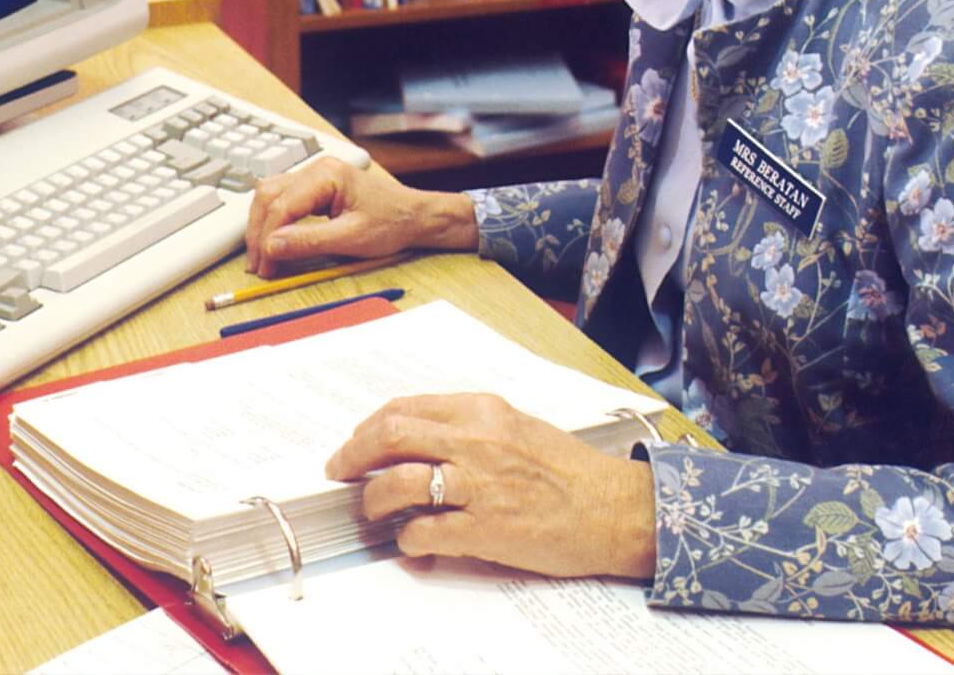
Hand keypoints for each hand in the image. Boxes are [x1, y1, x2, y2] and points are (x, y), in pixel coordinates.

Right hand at [243, 158, 477, 277]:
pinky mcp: (316, 188)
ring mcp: (315, 177)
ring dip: (262, 226)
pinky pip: (283, 200)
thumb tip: (272, 246)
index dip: (267, 237)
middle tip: (258, 265)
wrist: (415, 217)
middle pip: (269, 196)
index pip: (282, 205)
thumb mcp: (351, 238)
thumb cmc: (392, 223)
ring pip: (271, 196)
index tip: (265, 265)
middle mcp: (316, 169)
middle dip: (259, 232)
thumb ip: (309, 241)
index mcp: (326, 175)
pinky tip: (272, 241)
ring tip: (261, 257)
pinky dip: (273, 221)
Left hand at [324, 393, 655, 580]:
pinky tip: (414, 544)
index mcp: (482, 410)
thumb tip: (415, 441)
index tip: (354, 444)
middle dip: (353, 456)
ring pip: (398, 484)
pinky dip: (408, 541)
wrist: (612, 508)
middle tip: (341, 473)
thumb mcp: (516, 426)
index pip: (404, 409)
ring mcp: (479, 486)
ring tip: (375, 511)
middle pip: (390, 436)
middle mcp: (476, 441)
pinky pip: (424, 532)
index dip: (368, 428)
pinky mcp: (485, 530)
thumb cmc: (568, 470)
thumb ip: (468, 427)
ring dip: (374, 501)